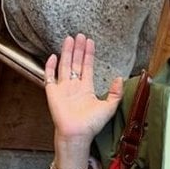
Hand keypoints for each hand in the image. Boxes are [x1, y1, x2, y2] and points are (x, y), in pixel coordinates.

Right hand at [44, 35, 122, 166]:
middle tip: (80, 35)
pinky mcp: (52, 93)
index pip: (87, 66)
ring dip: (67, 52)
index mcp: (86, 88)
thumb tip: (120, 78)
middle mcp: (74, 86)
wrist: (77, 133)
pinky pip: (49, 77)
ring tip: (69, 39)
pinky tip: (53, 56)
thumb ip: (115, 93)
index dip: (89, 54)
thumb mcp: (109, 107)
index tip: (90, 42)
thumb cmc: (92, 124)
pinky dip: (50, 67)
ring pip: (64, 66)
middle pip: (76, 63)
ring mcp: (62, 88)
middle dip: (78, 49)